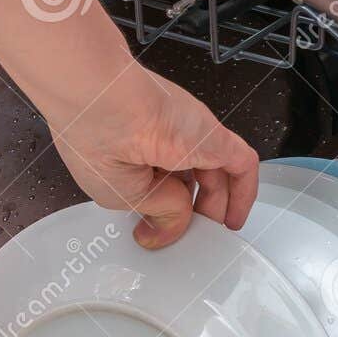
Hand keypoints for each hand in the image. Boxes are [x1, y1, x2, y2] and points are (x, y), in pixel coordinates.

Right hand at [45, 64, 260, 248]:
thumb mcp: (123, 195)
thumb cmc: (94, 135)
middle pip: (191, 180)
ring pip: (217, 175)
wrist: (104, 101)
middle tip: (190, 235)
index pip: (160, 183)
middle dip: (192, 211)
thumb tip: (168, 230)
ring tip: (210, 233)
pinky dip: (243, 194)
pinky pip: (241, 166)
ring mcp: (191, 139)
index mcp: (135, 151)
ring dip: (217, 208)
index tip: (162, 230)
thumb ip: (156, 213)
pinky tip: (236, 219)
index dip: (164, 208)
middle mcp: (165, 142)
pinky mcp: (213, 137)